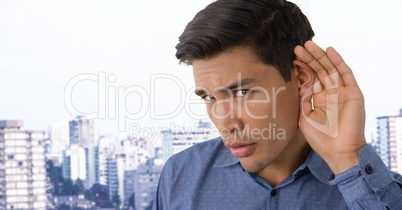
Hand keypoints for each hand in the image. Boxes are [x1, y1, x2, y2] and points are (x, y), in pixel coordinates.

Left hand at [294, 41, 366, 173]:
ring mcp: (342, 92)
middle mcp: (331, 93)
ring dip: (320, 56)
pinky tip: (329, 50)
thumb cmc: (320, 138)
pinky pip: (346, 73)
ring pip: (331, 68)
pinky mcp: (353, 92)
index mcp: (320, 98)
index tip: (291, 58)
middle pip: (319, 70)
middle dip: (309, 58)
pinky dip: (338, 61)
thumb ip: (302, 99)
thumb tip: (297, 82)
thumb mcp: (304, 116)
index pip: (311, 78)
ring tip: (309, 44)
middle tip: (297, 47)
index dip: (302, 67)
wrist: (338, 151)